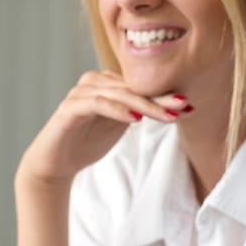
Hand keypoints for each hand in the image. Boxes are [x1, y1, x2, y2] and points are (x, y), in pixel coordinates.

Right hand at [18, 71, 190, 184]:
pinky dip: (118, 110)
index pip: (140, 86)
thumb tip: (174, 105)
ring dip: (145, 104)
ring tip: (167, 115)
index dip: (165, 95)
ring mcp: (80, 93)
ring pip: (119, 94)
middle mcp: (94, 82)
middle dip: (160, 98)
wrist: (56, 164)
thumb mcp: (120, 125)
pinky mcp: (69, 108)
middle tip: (184, 106)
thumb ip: (139, 110)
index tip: (190, 106)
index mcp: (107, 83)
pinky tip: (135, 119)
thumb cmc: (88, 142)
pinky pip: (97, 104)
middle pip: (133, 88)